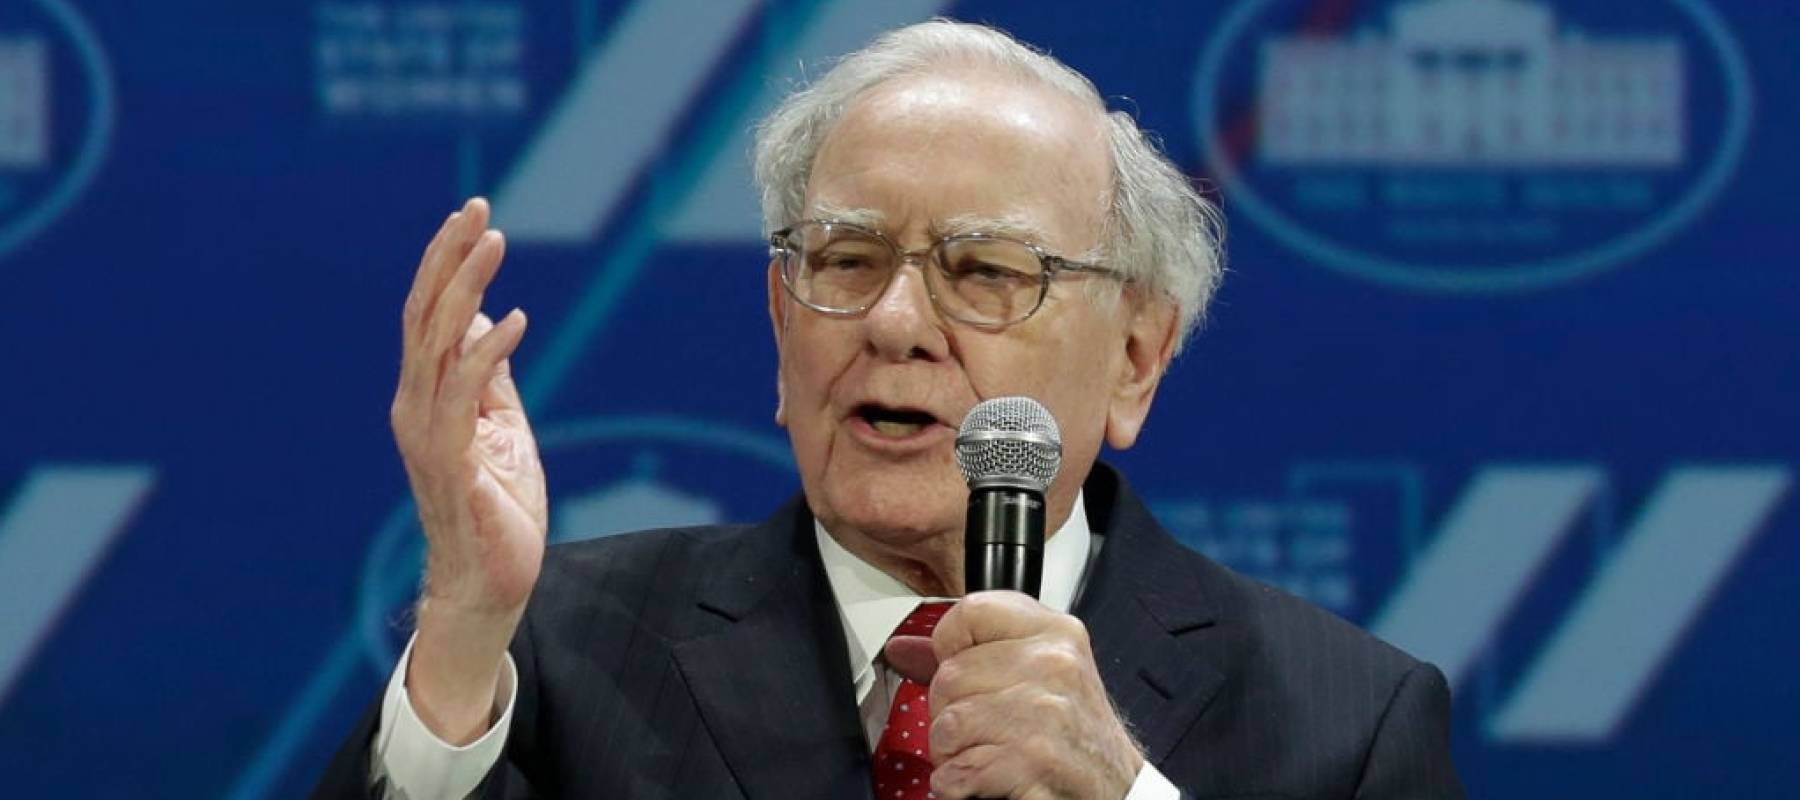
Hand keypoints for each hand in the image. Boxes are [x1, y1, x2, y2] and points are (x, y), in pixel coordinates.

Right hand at [390, 197, 547, 741]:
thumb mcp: (503, 427)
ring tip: (494, 242)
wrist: (489, 584)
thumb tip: (489, 320)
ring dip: (466, 288)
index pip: (430, 315)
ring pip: (438, 343)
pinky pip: (464, 396)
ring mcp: (427, 434)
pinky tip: (515, 319)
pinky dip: (487, 354)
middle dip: (449, 258)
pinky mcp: (450, 462)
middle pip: (426, 316)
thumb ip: (491, 377)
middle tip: (477, 208)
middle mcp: (416, 406)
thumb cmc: (497, 509)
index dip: (447, 263)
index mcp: (427, 396)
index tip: (473, 215)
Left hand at [885, 592, 1145, 799]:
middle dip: (950, 712)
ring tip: (985, 754)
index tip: (966, 670)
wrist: (1114, 790)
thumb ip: (967, 656)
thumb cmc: (1073, 735)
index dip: (951, 646)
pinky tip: (984, 778)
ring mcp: (1044, 711)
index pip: (970, 611)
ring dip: (953, 752)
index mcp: (1056, 632)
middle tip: (984, 729)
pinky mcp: (1031, 758)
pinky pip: (955, 769)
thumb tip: (900, 648)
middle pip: (949, 674)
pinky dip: (958, 783)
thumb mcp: (1036, 677)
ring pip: (947, 724)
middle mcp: (1054, 663)